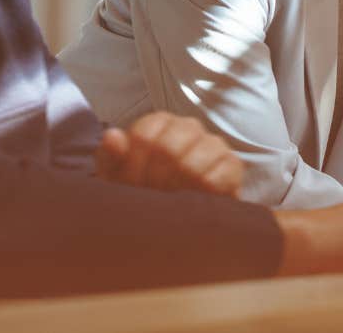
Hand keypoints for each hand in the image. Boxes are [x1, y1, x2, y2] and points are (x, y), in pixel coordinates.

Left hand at [95, 111, 243, 196]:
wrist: (172, 219)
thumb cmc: (141, 191)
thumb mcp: (117, 176)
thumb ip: (111, 156)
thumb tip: (113, 136)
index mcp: (158, 123)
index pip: (144, 136)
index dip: (133, 167)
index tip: (131, 186)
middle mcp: (187, 127)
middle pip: (166, 149)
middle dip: (153, 182)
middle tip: (150, 199)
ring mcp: (212, 143)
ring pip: (191, 163)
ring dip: (176, 190)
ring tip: (170, 203)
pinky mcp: (231, 165)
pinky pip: (219, 175)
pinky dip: (204, 192)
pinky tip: (194, 201)